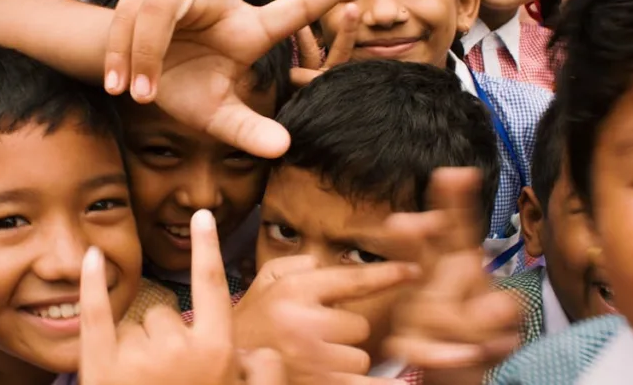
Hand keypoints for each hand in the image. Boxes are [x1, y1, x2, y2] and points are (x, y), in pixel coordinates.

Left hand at [79, 209, 285, 384]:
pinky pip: (96, 315)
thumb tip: (264, 351)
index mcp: (217, 353)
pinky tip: (92, 258)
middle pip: (170, 313)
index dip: (208, 248)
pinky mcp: (100, 369)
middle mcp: (179, 348)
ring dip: (140, 348)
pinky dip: (91, 286)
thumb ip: (265, 377)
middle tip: (172, 381)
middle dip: (170, 339)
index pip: (213, 285)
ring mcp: (137, 358)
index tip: (204, 216)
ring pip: (139, 324)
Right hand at [101, 0, 371, 158]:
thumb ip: (249, 130)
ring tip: (137, 94)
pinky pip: (134, 21)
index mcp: (245, 30)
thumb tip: (286, 150)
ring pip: (158, 11)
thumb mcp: (216, 118)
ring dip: (145, 56)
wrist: (127, 80)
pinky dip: (125, 57)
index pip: (292, 8)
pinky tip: (118, 84)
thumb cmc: (181, 91)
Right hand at [233, 256, 421, 384]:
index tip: (414, 271)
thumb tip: (321, 261)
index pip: (351, 280)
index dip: (386, 275)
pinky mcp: (318, 384)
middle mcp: (304, 323)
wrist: (218, 368)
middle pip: (358, 326)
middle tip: (315, 338)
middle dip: (343, 333)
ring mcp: (312, 359)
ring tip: (312, 361)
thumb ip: (293, 266)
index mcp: (293, 292)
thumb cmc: (245, 326)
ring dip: (343, 361)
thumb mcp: (261, 285)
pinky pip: (361, 384)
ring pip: (358, 357)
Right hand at [383, 169, 520, 381]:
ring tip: (487, 345)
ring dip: (465, 328)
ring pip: (434, 308)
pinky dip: (444, 355)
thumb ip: (498, 312)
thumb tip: (499, 305)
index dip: (456, 202)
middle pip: (423, 254)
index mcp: (454, 266)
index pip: (456, 229)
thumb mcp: (497, 323)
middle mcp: (428, 282)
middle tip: (403, 222)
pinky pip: (421, 347)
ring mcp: (413, 311)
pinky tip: (463, 357)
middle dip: (413, 238)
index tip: (457, 175)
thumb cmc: (476, 338)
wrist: (455, 372)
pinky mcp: (407, 343)